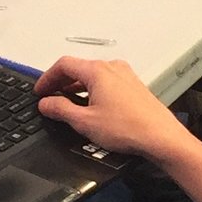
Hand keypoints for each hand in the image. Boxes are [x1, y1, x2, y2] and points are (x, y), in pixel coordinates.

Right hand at [36, 56, 189, 162]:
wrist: (161, 137)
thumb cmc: (128, 128)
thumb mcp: (85, 122)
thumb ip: (60, 110)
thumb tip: (46, 103)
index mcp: (97, 71)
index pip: (64, 65)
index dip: (47, 78)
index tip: (40, 91)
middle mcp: (112, 68)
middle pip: (78, 68)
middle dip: (61, 82)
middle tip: (49, 97)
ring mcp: (125, 76)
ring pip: (93, 75)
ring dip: (77, 87)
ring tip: (68, 104)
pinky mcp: (133, 87)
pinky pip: (106, 83)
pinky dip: (92, 90)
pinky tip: (91, 107)